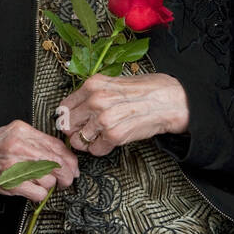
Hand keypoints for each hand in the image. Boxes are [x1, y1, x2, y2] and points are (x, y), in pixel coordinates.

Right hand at [0, 120, 76, 200]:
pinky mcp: (10, 183)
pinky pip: (38, 193)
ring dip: (50, 184)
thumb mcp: (12, 132)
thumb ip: (35, 139)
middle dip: (67, 174)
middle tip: (66, 179)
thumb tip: (59, 152)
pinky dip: (40, 194)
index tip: (73, 166)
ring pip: (49, 179)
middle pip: (58, 163)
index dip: (70, 159)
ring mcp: (15, 165)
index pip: (57, 145)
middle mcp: (21, 146)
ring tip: (42, 183)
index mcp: (23, 131)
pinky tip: (34, 190)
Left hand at [57, 72, 189, 155]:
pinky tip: (110, 141)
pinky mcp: (114, 135)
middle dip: (75, 131)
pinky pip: (96, 150)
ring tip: (100, 137)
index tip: (75, 122)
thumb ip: (94, 93)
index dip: (69, 117)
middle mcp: (95, 100)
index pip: (64, 107)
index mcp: (93, 84)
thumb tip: (77, 108)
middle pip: (67, 125)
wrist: (170, 101)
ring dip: (88, 142)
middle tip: (86, 132)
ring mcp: (104, 118)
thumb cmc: (147, 91)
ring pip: (78, 141)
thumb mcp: (115, 82)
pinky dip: (101, 149)